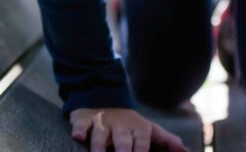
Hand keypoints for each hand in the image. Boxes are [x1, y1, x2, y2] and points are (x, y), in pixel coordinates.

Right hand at [69, 107, 189, 151]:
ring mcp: (102, 122)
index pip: (142, 142)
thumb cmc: (130, 126)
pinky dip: (78, 129)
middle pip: (122, 140)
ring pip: (100, 135)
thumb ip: (168, 141)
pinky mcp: (84, 119)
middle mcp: (120, 125)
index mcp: (138, 128)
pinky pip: (80, 124)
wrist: (104, 99)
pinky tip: (77, 136)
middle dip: (123, 151)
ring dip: (99, 146)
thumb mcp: (150, 130)